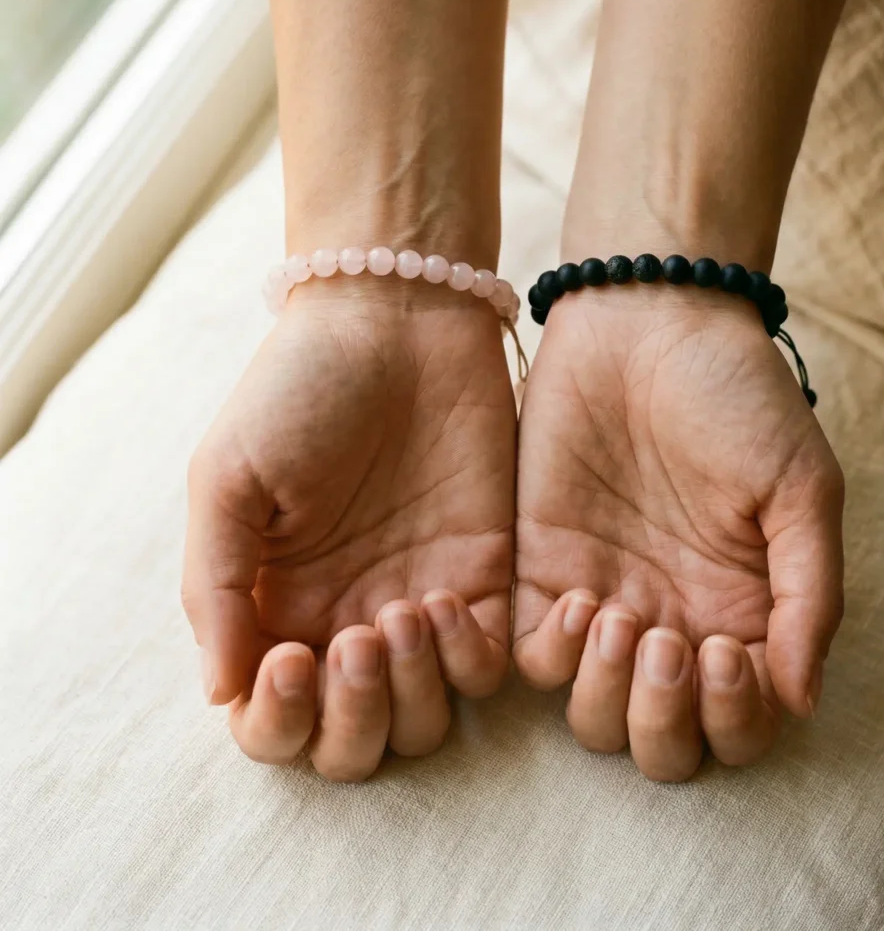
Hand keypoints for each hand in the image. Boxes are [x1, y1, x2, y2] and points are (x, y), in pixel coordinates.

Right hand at [182, 279, 515, 780]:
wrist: (397, 322)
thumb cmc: (298, 390)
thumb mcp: (227, 477)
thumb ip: (215, 587)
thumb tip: (221, 695)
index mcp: (276, 608)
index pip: (271, 721)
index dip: (277, 722)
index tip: (290, 659)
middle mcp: (347, 622)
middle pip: (351, 742)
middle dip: (351, 719)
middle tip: (355, 641)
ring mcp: (419, 606)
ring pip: (422, 721)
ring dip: (410, 693)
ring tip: (405, 610)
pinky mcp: (485, 580)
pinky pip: (487, 668)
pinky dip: (470, 660)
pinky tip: (448, 598)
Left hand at [514, 286, 843, 780]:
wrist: (648, 323)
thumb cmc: (736, 397)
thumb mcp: (800, 487)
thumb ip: (810, 595)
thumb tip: (801, 701)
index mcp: (742, 614)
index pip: (741, 726)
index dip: (736, 719)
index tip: (728, 650)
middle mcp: (671, 624)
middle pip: (660, 741)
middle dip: (662, 721)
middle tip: (663, 643)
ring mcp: (603, 602)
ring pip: (591, 716)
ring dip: (605, 694)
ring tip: (616, 614)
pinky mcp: (538, 571)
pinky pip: (530, 658)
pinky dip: (549, 656)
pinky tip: (576, 596)